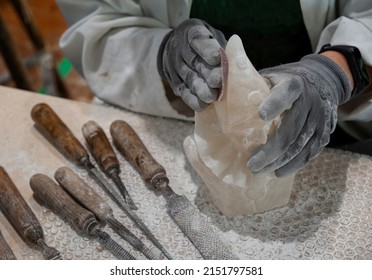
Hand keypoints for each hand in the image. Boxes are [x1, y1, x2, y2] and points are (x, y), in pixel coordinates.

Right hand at [157, 18, 226, 110]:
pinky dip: (193, 99)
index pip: (198, 40)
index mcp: (192, 32)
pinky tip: (203, 104)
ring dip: (200, 89)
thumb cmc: (205, 44)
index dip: (207, 50)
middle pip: (194, 62)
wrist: (175, 48)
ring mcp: (175, 65)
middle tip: (218, 82)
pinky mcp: (175, 82)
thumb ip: (225, 47)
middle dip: (207, 73)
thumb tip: (240, 61)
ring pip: (189, 78)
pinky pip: (183, 91)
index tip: (217, 59)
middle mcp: (181, 48)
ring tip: (212, 97)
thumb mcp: (213, 36)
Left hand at [247, 54, 351, 176]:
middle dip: (270, 150)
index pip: (285, 94)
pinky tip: (279, 172)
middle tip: (251, 164)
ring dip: (278, 161)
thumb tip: (224, 98)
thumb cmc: (285, 81)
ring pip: (299, 146)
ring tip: (259, 170)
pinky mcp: (324, 134)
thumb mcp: (270, 76)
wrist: (322, 79)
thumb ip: (253, 86)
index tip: (261, 116)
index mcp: (294, 85)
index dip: (275, 104)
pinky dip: (293, 165)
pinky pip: (309, 153)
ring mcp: (320, 120)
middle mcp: (310, 102)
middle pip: (290, 131)